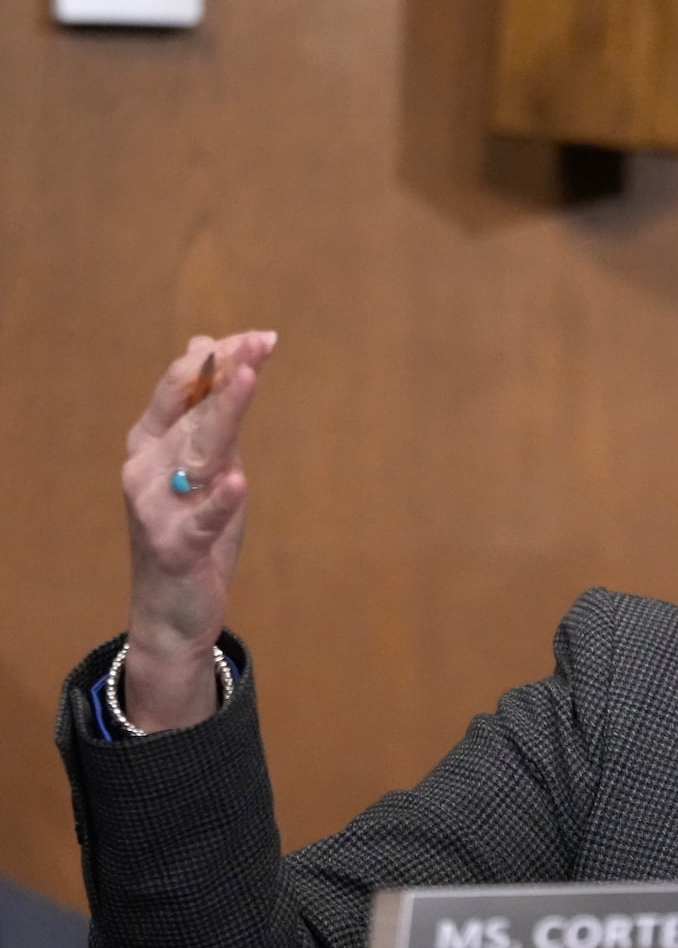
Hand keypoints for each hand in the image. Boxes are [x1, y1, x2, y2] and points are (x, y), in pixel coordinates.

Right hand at [119, 330, 276, 731]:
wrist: (172, 610)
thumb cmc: (192, 529)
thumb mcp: (205, 465)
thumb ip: (208, 412)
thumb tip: (208, 345)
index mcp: (153, 442)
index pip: (183, 387)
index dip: (219, 358)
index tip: (261, 337)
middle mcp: (147, 467)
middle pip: (192, 412)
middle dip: (225, 374)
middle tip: (259, 342)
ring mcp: (157, 507)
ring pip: (198, 453)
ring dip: (223, 414)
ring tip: (247, 381)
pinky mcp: (177, 547)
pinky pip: (201, 520)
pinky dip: (220, 501)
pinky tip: (237, 482)